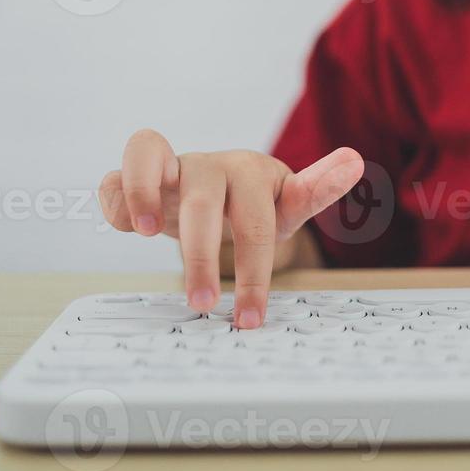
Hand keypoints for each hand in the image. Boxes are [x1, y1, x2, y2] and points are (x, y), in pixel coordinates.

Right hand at [97, 131, 363, 327]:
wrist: (221, 189)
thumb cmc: (256, 203)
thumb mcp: (287, 205)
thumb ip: (316, 189)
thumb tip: (355, 159)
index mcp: (250, 172)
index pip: (256, 219)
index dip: (255, 268)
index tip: (251, 316)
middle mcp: (208, 165)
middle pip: (203, 200)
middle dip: (204, 255)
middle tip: (204, 305)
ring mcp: (170, 168)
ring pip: (149, 155)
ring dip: (145, 193)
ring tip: (149, 234)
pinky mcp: (136, 179)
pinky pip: (114, 176)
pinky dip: (115, 199)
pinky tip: (125, 229)